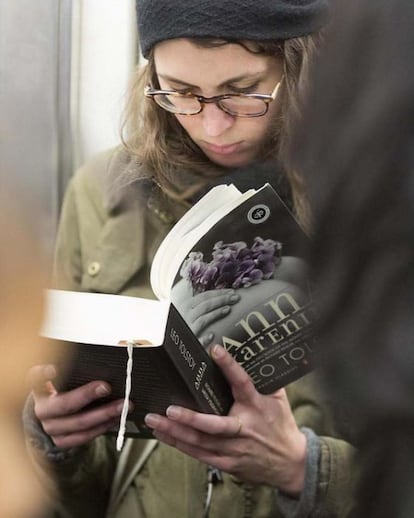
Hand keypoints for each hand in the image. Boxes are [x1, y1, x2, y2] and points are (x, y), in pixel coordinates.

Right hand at [28, 364, 127, 448]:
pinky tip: (115, 418)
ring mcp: (51, 428)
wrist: (56, 417)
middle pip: (63, 404)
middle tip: (107, 387)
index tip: (54, 369)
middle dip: (86, 395)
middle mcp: (42, 410)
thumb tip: (112, 354)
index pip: (34, 378)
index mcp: (41, 389)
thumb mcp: (68, 379)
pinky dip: (102, 427)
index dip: (42, 374)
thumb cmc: (66, 390)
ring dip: (103, 414)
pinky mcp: (61, 441)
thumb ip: (81, 369)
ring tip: (122, 405)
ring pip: (78, 423)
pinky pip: (84, 437)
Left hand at [144, 346, 306, 494]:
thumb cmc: (281, 425)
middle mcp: (244, 429)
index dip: (230, 366)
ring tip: (154, 420)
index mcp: (257, 407)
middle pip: (214, 425)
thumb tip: (250, 353)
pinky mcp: (227, 463)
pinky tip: (164, 435)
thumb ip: (263, 379)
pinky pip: (200, 455)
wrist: (291, 463)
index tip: (215, 350)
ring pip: (201, 442)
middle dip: (190, 418)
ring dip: (175, 432)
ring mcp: (234, 449)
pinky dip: (181, 446)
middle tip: (169, 408)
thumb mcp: (278, 398)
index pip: (242, 383)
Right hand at [172, 281, 239, 346]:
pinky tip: (211, 335)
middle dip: (222, 299)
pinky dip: (204, 338)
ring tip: (228, 309)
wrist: (175, 344)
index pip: (204, 296)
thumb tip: (218, 297)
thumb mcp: (190, 311)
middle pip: (205, 304)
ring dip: (216, 313)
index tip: (231, 292)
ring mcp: (187, 328)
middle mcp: (185, 315)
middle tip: (235, 298)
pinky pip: (197, 340)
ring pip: (203, 319)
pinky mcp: (188, 341)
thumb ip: (202, 305)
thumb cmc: (186, 324)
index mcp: (187, 306)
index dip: (219, 293)